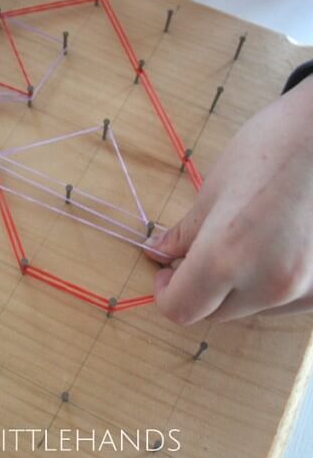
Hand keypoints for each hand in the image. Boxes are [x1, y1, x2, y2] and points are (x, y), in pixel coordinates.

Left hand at [150, 76, 312, 323]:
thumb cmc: (276, 145)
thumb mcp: (217, 187)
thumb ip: (186, 234)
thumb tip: (160, 254)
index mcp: (225, 259)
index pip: (181, 309)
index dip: (166, 293)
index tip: (168, 272)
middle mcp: (264, 285)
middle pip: (215, 313)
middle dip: (202, 289)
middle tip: (203, 252)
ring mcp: (300, 290)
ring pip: (251, 308)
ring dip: (239, 288)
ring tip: (250, 242)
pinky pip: (285, 301)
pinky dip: (272, 283)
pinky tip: (279, 247)